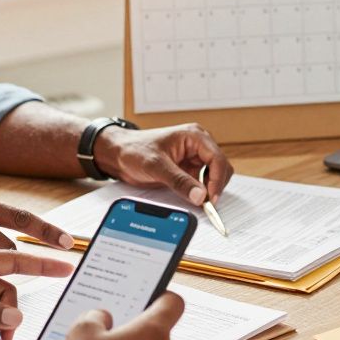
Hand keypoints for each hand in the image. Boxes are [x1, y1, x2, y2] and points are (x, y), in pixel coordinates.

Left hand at [94, 123, 233, 205]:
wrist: (119, 154)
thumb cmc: (135, 150)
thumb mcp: (156, 166)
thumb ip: (179, 181)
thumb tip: (200, 196)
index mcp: (194, 136)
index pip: (217, 158)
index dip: (217, 180)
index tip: (210, 198)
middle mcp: (198, 145)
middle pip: (220, 167)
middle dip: (215, 185)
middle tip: (206, 204)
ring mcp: (194, 157)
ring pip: (214, 176)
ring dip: (209, 189)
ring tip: (199, 202)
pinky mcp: (189, 169)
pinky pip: (202, 182)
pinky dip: (201, 192)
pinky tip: (194, 198)